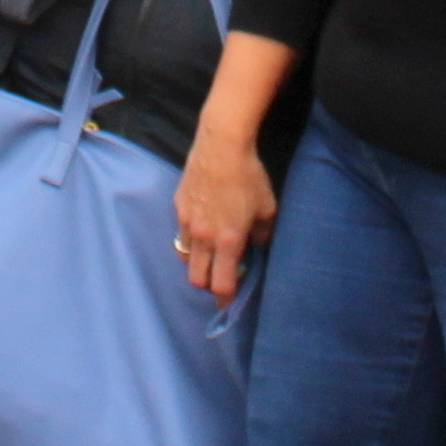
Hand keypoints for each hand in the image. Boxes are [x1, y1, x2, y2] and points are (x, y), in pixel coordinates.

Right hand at [172, 133, 277, 305]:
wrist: (222, 144)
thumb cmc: (249, 175)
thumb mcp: (267, 207)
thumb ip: (262, 234)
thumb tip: (257, 245)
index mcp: (228, 241)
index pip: (221, 284)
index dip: (225, 298)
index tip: (229, 301)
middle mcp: (204, 237)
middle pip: (196, 279)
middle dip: (208, 284)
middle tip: (219, 277)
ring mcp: (187, 221)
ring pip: (185, 256)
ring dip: (196, 260)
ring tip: (208, 252)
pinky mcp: (178, 205)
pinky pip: (180, 231)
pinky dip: (190, 236)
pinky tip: (201, 223)